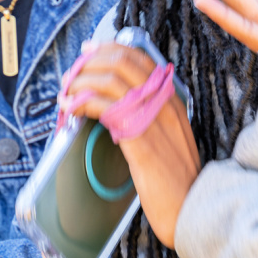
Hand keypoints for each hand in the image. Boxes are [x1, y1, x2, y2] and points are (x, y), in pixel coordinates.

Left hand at [61, 42, 199, 246]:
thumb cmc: (174, 177)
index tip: (87, 52)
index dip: (108, 50)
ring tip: (65, 95)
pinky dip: (82, 103)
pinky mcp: (140, 140)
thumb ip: (146, 114)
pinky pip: (106, 108)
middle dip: (88, 64)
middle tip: (70, 77)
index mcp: (171, 98)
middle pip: (121, 62)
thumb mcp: (166, 137)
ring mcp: (154, 119)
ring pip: (110, 80)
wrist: (191, 206)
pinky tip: (71, 110)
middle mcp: (164, 103)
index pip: (139, 58)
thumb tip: (111, 101)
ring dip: (80, 83)